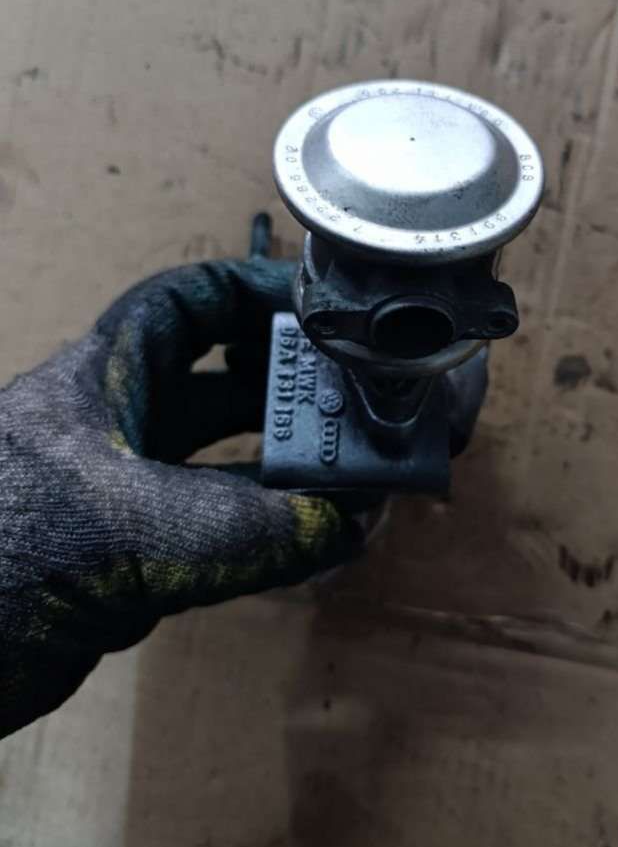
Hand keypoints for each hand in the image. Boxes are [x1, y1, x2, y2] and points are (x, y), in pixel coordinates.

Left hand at [0, 258, 360, 738]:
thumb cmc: (5, 551)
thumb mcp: (136, 530)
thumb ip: (253, 531)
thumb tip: (353, 522)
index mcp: (103, 380)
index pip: (186, 302)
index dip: (253, 289)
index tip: (321, 306)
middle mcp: (112, 425)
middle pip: (213, 380)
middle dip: (282, 384)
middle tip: (354, 398)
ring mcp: (115, 492)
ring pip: (214, 458)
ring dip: (277, 462)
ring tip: (347, 468)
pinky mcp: (118, 557)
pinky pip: (208, 527)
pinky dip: (258, 529)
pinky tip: (306, 539)